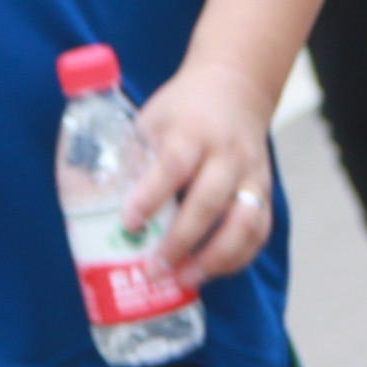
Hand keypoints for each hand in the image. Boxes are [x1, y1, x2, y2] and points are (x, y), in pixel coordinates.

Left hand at [132, 58, 280, 287]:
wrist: (236, 87)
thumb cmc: (184, 108)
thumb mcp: (153, 118)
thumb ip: (135, 156)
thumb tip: (100, 202)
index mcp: (193, 130)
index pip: (174, 165)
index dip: (151, 196)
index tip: (128, 223)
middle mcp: (228, 153)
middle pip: (209, 201)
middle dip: (180, 241)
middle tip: (153, 269)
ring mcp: (252, 175)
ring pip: (245, 223)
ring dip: (215, 259)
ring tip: (184, 279)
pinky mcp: (266, 192)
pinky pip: (258, 232)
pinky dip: (237, 258)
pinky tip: (210, 271)